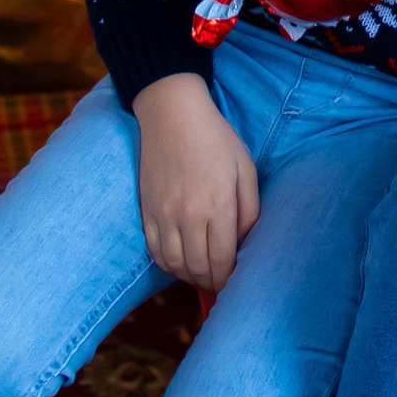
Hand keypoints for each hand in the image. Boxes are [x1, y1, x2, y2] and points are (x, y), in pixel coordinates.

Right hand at [133, 71, 258, 291]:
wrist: (172, 114)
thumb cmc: (216, 139)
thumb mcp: (246, 170)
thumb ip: (250, 210)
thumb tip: (245, 242)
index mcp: (218, 205)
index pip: (223, 259)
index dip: (229, 277)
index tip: (234, 281)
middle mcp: (188, 215)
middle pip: (198, 267)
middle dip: (211, 281)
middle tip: (219, 282)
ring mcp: (163, 214)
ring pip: (174, 264)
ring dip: (189, 276)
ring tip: (201, 274)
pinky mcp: (146, 210)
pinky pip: (155, 250)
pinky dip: (167, 264)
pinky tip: (179, 262)